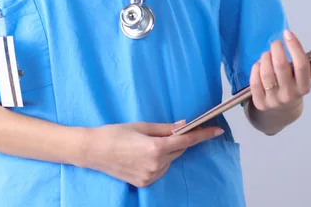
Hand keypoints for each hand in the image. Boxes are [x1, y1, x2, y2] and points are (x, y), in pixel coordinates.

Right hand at [83, 121, 222, 187]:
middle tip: (166, 132)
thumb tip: (184, 126)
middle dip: (176, 141)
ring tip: (145, 143)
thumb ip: (165, 128)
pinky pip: (160, 169)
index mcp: (156, 147)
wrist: (94, 151)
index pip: (186, 141)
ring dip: (166, 151)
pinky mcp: (145, 183)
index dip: (202, 135)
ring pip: (169, 161)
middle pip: (178, 151)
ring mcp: (151, 176)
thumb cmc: (116, 133)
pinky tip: (142, 155)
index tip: (217, 130)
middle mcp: (156, 165)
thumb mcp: (141, 126)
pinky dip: (159, 161)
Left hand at [249, 29, 310, 111]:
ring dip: (265, 57)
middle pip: (281, 66)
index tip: (287, 33)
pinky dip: (256, 68)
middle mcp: (290, 95)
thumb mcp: (309, 76)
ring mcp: (274, 100)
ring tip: (267, 54)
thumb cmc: (295, 85)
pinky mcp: (260, 102)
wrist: (283, 108)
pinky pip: (255, 81)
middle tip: (276, 43)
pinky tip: (259, 64)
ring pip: (266, 72)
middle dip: (276, 49)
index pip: (301, 64)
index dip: (294, 46)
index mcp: (304, 86)